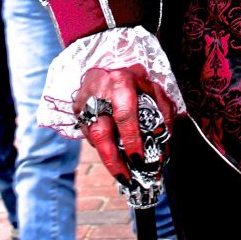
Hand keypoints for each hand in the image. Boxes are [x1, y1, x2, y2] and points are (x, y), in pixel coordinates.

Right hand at [73, 64, 175, 185]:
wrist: (107, 60)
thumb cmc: (133, 77)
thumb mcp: (153, 88)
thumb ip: (162, 113)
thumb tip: (164, 143)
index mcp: (121, 83)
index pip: (125, 116)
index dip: (131, 140)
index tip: (139, 160)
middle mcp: (99, 93)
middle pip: (101, 133)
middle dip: (113, 161)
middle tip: (126, 179)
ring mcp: (84, 102)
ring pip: (93, 138)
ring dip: (108, 158)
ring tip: (122, 173)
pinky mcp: (76, 109)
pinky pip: (88, 135)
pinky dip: (102, 146)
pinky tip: (113, 152)